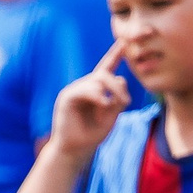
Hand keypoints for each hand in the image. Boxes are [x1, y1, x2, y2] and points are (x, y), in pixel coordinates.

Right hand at [49, 40, 131, 158]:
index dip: (115, 54)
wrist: (74, 152)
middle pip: (104, 74)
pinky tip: (104, 103)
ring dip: (111, 90)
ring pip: (97, 80)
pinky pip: (85, 90)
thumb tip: (120, 81)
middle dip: (118, 85)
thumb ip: (117, 99)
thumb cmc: (91, 136)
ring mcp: (74, 91)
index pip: (106, 68)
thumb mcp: (111, 116)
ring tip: (116, 105)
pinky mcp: (67, 98)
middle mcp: (83, 87)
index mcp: (95, 90)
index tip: (124, 41)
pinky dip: (97, 95)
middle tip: (126, 102)